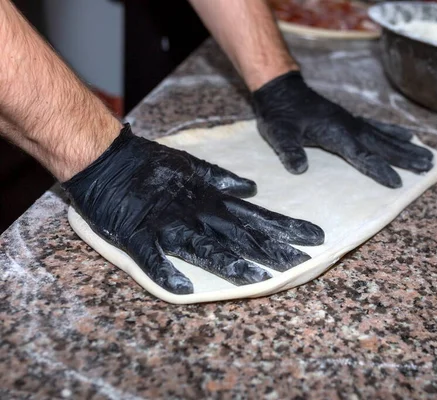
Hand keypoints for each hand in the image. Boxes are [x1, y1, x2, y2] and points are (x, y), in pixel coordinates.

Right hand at [63, 125, 323, 294]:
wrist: (105, 158)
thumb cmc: (151, 164)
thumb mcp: (192, 168)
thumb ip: (222, 181)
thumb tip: (252, 189)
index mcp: (211, 200)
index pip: (256, 216)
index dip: (286, 228)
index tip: (315, 238)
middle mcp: (196, 213)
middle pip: (239, 234)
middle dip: (271, 250)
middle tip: (302, 264)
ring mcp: (167, 224)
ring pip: (204, 247)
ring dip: (230, 264)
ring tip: (257, 280)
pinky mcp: (138, 234)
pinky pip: (152, 257)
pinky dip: (166, 272)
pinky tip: (184, 289)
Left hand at [252, 71, 433, 187]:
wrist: (280, 90)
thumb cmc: (279, 115)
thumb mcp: (278, 134)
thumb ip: (288, 151)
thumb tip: (298, 168)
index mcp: (336, 133)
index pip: (362, 155)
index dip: (379, 170)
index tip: (397, 183)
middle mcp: (349, 126)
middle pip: (382, 145)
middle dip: (405, 157)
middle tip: (429, 166)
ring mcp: (351, 122)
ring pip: (383, 136)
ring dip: (405, 147)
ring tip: (427, 156)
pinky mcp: (349, 119)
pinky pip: (376, 127)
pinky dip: (392, 133)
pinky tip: (406, 135)